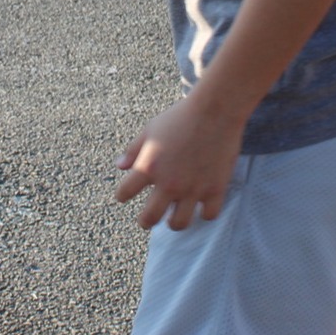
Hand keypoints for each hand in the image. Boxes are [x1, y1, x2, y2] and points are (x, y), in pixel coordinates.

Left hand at [114, 89, 245, 229]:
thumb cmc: (179, 117)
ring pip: (179, 223)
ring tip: (174, 217)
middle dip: (145, 221)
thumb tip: (120, 166)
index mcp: (149, 167)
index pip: (124, 193)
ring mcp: (193, 189)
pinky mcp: (216, 189)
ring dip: (174, 222)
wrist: (214, 111)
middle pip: (150, 218)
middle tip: (146, 220)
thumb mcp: (150, 130)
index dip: (122, 195)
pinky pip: (209, 215)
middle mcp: (169, 183)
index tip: (124, 196)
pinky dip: (204, 213)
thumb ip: (134, 150)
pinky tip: (200, 206)